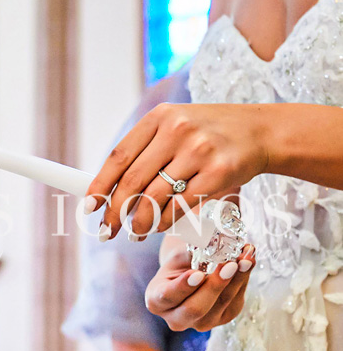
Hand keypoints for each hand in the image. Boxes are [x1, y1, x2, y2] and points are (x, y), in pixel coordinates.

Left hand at [85, 103, 269, 238]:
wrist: (261, 131)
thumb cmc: (208, 134)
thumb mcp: (174, 128)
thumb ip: (144, 152)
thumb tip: (107, 190)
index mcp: (159, 117)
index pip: (118, 157)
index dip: (100, 185)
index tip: (88, 207)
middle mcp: (177, 130)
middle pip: (133, 181)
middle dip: (115, 212)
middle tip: (108, 230)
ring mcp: (199, 151)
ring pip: (155, 197)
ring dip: (140, 223)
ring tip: (136, 233)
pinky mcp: (219, 172)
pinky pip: (180, 206)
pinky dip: (164, 222)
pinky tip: (159, 226)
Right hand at [145, 243, 255, 331]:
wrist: (190, 273)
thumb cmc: (181, 262)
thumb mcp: (179, 254)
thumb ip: (193, 251)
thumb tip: (213, 240)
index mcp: (156, 301)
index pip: (168, 296)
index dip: (183, 287)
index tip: (197, 273)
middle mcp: (175, 318)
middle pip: (195, 308)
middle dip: (215, 286)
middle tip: (230, 264)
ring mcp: (200, 323)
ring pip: (220, 305)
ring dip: (236, 280)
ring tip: (246, 257)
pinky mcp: (222, 319)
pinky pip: (234, 302)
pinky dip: (243, 280)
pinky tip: (248, 262)